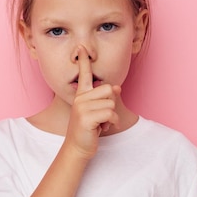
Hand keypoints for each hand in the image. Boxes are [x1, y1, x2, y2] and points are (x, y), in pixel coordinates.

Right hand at [64, 45, 119, 159]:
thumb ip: (105, 99)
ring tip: (101, 124)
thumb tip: (118, 87)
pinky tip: (103, 128)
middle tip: (101, 117)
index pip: (84, 74)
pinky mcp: (86, 117)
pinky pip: (110, 113)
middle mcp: (80, 98)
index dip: (83, 61)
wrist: (78, 148)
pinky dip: (112, 122)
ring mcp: (82, 107)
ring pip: (111, 102)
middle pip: (109, 88)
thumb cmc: (88, 130)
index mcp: (82, 95)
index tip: (82, 48)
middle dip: (111, 104)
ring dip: (112, 116)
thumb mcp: (97, 112)